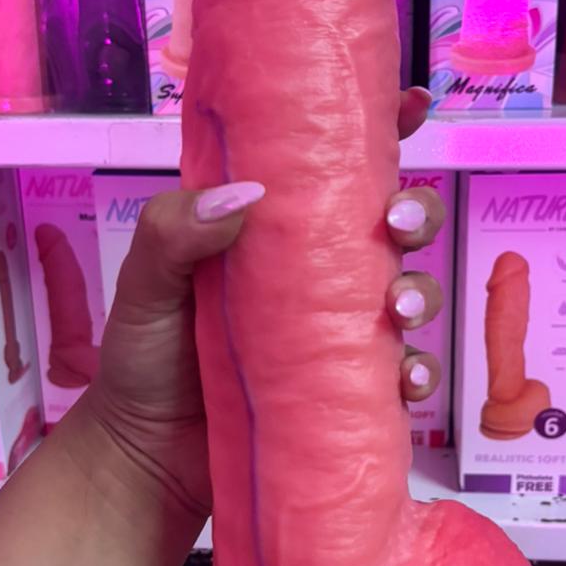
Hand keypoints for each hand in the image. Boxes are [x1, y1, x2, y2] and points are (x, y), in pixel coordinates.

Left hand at [80, 87, 443, 525]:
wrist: (144, 459)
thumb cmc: (142, 360)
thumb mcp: (144, 285)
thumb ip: (174, 233)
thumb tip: (245, 197)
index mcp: (268, 230)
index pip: (331, 167)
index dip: (380, 130)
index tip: (412, 106)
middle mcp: (313, 272)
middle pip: (390, 224)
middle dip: (416, 211)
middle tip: (398, 224)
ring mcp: (334, 331)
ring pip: (407, 292)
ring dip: (423, 290)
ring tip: (399, 308)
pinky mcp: (345, 387)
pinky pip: (399, 374)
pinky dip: (415, 374)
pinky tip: (404, 381)